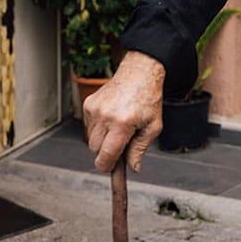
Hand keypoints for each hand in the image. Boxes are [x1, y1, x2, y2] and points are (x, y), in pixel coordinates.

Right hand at [83, 51, 164, 172]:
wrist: (139, 72)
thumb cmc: (149, 98)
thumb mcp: (153, 126)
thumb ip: (140, 149)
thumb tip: (133, 168)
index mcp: (122, 124)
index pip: (105, 155)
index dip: (107, 166)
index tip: (110, 169)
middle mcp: (105, 116)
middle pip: (95, 150)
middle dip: (107, 151)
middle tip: (121, 143)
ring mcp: (94, 109)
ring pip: (90, 139)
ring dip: (102, 139)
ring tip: (119, 127)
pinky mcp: (88, 104)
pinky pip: (88, 126)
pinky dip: (98, 127)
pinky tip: (112, 118)